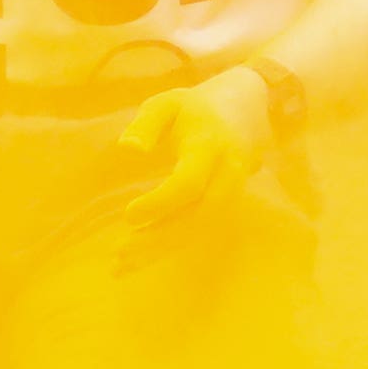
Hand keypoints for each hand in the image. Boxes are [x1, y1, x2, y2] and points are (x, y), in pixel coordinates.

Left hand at [106, 68, 277, 252]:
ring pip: (202, 229)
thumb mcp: (168, 103)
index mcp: (210, 145)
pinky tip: (140, 258)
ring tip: (122, 265)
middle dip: (161, 238)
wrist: (246, 108)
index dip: (161, 203)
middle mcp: (228, 173)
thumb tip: (128, 150)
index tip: (129, 215)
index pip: (190, 183)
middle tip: (121, 253)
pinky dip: (172, 246)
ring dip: (164, 249)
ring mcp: (233, 192)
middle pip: (200, 216)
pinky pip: (202, 230)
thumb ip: (146, 124)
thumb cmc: (196, 107)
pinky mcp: (229, 204)